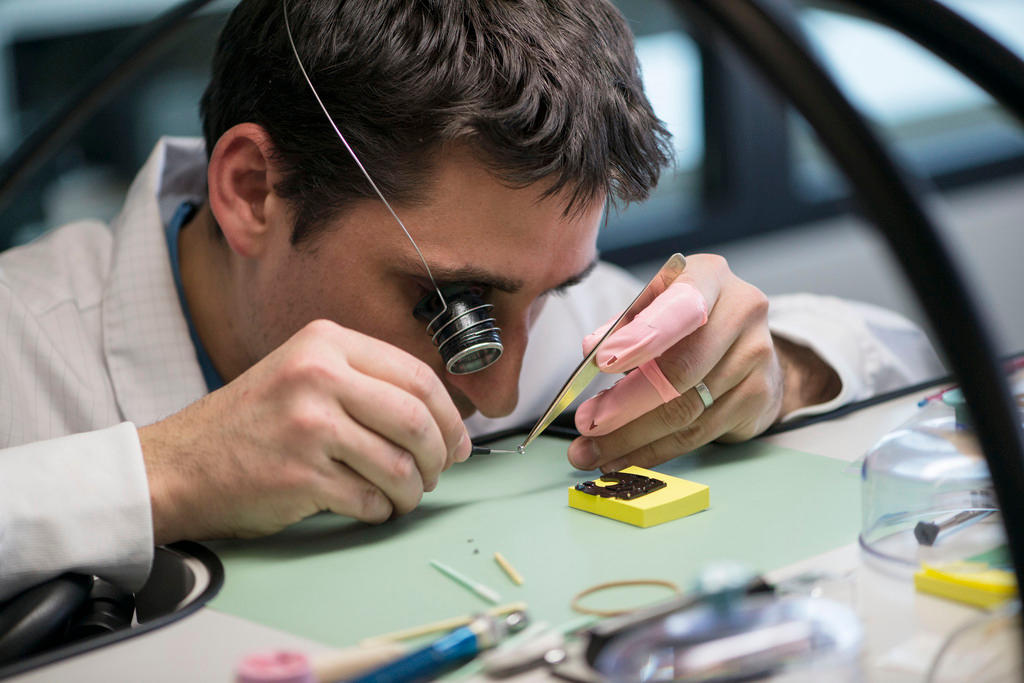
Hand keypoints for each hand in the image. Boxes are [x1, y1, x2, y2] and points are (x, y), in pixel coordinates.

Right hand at [138, 319, 470, 543]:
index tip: (457, 441)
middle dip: (441, 455)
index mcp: (325, 343)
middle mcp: (318, 376)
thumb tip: (442, 419)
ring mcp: (309, 426)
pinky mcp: (300, 476)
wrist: (179, 464)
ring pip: (400, 465)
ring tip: (404, 495)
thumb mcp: (302, 372)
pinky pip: (370, 499)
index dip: (450, 416)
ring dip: (413, 490)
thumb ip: (364, 381)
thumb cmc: (249, 422)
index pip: (417, 376)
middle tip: (439, 472)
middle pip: (417, 420)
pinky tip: (371, 507)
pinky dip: (381, 510)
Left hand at [567, 254, 838, 471]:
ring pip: (686, 410)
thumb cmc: (686, 322)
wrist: (747, 345)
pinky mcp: (757, 396)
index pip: (678, 306)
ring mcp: (755, 355)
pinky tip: (623, 460)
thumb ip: (624, 324)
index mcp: (708, 276)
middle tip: (587, 424)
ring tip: (591, 452)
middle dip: (626, 403)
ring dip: (632, 438)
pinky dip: (654, 451)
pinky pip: (698, 433)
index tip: (603, 361)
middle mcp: (741, 310)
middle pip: (681, 369)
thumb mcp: (656, 305)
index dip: (642, 336)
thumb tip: (591, 347)